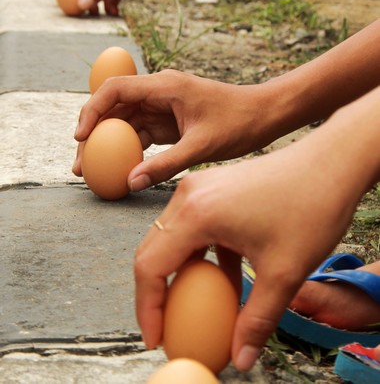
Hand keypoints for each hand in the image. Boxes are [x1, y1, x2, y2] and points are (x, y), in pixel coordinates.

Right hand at [73, 70, 274, 188]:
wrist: (264, 115)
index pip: (116, 90)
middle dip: (93, 134)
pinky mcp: (169, 121)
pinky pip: (140, 133)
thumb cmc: (239, 123)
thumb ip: (166, 164)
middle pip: (114, 108)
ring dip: (107, 145)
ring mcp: (163, 107)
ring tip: (93, 173)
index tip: (80, 138)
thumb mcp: (202, 146)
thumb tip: (131, 182)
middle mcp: (159, 92)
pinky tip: (119, 170)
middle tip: (80, 165)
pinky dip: (128, 150)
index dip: (92, 111)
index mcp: (165, 86)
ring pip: (124, 123)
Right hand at [134, 128, 365, 370]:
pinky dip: (200, 254)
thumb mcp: (284, 272)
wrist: (331, 163)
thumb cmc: (310, 205)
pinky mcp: (213, 186)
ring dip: (180, 273)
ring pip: (172, 237)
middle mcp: (189, 194)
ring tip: (197, 306)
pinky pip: (193, 225)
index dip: (147, 308)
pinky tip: (227, 277)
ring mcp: (200, 186)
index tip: (157, 337)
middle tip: (170, 326)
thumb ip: (257, 320)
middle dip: (157, 292)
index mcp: (196, 213)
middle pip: (153, 250)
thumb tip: (240, 358)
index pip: (149, 267)